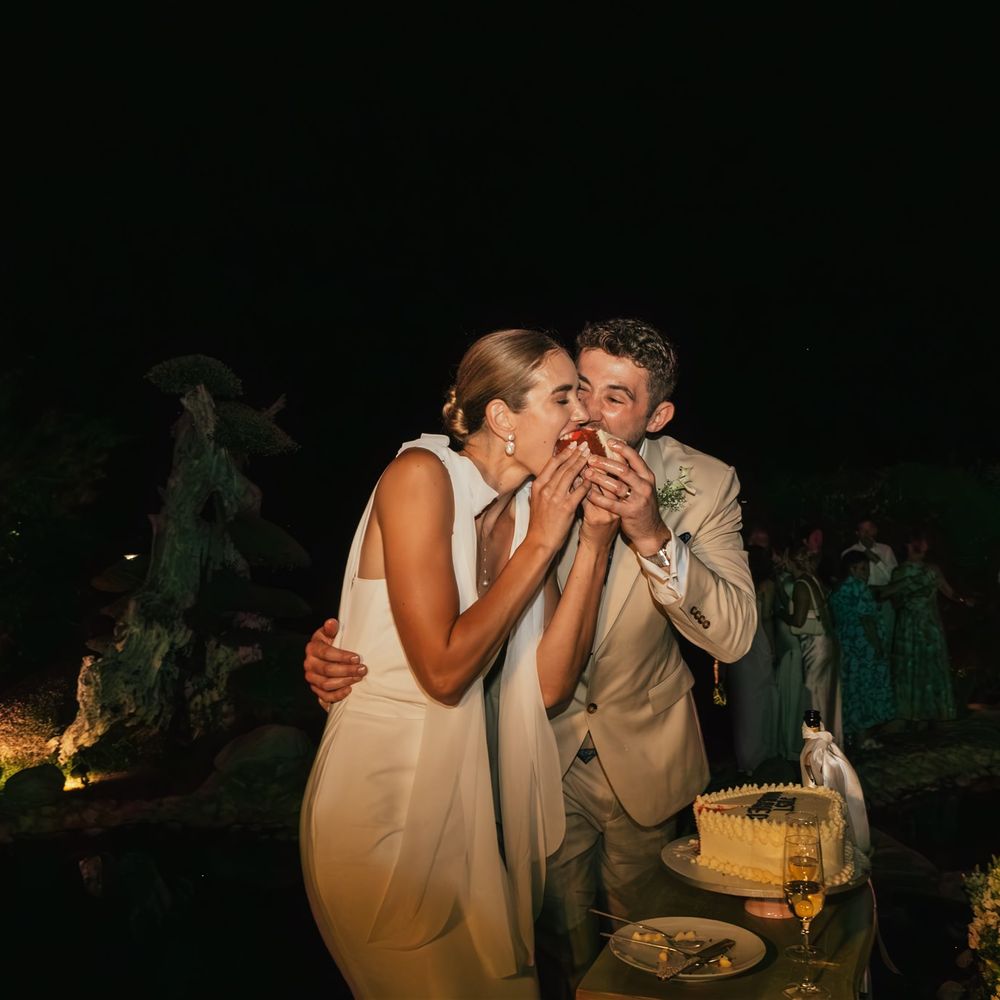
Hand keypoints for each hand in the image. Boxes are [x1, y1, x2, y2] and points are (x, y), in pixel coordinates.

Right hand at [304, 618, 366, 705]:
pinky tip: (349, 690)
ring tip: (358, 678)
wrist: (326, 656)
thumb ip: (331, 628)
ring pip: (326, 684)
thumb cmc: (331, 642)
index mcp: (312, 648)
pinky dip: (337, 695)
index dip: (342, 656)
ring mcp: (311, 677)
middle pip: (327, 670)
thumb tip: (331, 622)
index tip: (356, 658)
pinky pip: (324, 696)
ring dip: (344, 682)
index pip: (326, 653)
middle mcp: (309, 663)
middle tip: (362, 669)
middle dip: (347, 670)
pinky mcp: (316, 689)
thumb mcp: (331, 633)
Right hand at [525, 442, 592, 554]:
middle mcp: (545, 489)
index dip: (564, 452)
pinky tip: (595, 476)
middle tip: (586, 445)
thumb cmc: (540, 523)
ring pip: (571, 475)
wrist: (539, 541)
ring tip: (591, 455)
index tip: (573, 444)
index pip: (552, 463)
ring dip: (582, 463)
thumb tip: (549, 477)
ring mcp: (555, 497)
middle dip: (576, 454)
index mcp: (538, 485)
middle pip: (563, 466)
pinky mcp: (566, 507)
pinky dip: (588, 482)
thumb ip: (543, 488)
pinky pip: (580, 490)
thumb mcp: (536, 501)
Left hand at [582, 439, 668, 553]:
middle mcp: (644, 486)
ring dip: (600, 479)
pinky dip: (598, 498)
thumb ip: (630, 472)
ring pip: (616, 486)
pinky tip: (587, 493)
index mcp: (647, 476)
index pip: (635, 458)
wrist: (650, 530)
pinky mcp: (630, 513)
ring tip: (586, 473)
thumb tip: (615, 453)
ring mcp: (638, 500)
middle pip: (623, 470)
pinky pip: (611, 504)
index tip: (608, 442)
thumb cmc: (640, 505)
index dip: (622, 448)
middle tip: (590, 458)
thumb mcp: (640, 486)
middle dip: (605, 463)